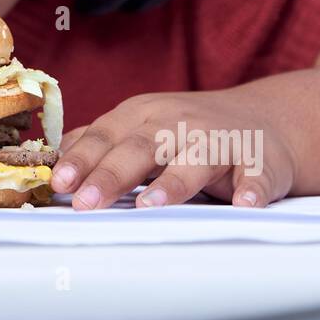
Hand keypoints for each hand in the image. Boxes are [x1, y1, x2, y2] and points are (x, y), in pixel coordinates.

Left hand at [51, 89, 298, 210]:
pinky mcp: (260, 160)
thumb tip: (53, 158)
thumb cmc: (188, 130)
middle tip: (86, 202)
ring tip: (149, 205)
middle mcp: (179, 122)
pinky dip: (252, 188)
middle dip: (112, 174)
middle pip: (141, 147)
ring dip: (173, 182)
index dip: (81, 159)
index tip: (58, 183)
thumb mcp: (141, 125)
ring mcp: (220, 140)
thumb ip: (100, 140)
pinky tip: (244, 203)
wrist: (265, 120)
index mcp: (144, 115)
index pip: (106, 135)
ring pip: (195, 160)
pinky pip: (256, 174)